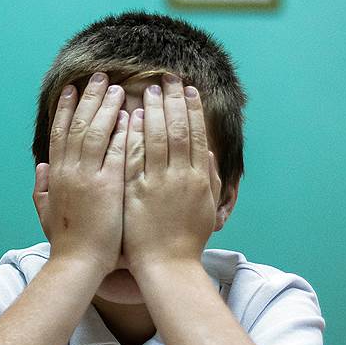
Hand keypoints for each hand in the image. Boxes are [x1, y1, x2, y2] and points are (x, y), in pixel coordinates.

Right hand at [32, 73, 128, 275]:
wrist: (78, 264)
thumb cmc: (66, 243)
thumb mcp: (45, 213)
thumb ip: (41, 189)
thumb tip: (41, 167)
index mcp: (55, 175)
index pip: (59, 132)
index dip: (64, 108)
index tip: (72, 88)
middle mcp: (68, 171)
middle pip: (77, 124)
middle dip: (87, 97)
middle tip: (98, 75)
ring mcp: (87, 177)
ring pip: (95, 132)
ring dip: (104, 107)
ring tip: (115, 86)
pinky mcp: (108, 187)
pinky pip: (116, 152)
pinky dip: (122, 132)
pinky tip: (131, 114)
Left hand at [122, 74, 219, 272]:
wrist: (169, 267)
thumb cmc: (188, 240)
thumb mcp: (208, 208)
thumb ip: (211, 179)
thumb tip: (211, 153)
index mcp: (201, 179)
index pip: (198, 135)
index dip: (193, 109)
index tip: (188, 89)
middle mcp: (183, 177)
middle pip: (179, 129)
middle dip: (174, 101)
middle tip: (167, 77)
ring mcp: (160, 183)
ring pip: (158, 138)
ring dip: (155, 110)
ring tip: (149, 88)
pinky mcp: (138, 192)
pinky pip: (137, 157)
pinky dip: (136, 135)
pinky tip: (134, 116)